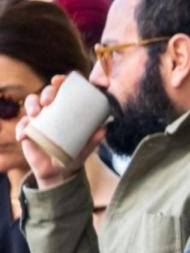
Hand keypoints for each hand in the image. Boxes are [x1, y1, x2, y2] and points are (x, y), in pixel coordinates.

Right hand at [16, 75, 105, 190]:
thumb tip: (103, 130)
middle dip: (46, 92)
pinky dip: (22, 130)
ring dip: (32, 105)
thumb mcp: (85, 147)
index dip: (60, 81)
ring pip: (31, 103)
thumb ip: (93, 140)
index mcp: (66, 108)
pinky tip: (23, 136)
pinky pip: (22, 126)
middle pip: (46, 92)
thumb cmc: (74, 153)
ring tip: (35, 114)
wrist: (59, 171)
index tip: (59, 80)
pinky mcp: (27, 130)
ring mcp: (38, 118)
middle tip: (48, 102)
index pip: (63, 89)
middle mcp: (51, 109)